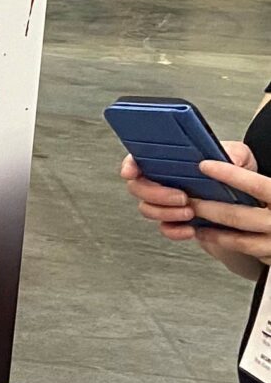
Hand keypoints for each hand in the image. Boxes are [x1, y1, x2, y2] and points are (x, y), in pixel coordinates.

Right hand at [123, 143, 270, 279]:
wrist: (253, 203)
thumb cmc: (241, 175)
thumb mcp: (238, 155)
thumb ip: (229, 152)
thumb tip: (217, 159)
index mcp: (171, 160)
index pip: (139, 158)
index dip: (130, 165)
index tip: (131, 172)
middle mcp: (165, 180)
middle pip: (138, 187)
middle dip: (155, 194)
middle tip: (181, 197)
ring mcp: (168, 202)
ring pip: (147, 209)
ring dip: (165, 212)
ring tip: (190, 212)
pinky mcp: (177, 221)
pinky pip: (164, 228)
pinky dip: (174, 230)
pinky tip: (190, 229)